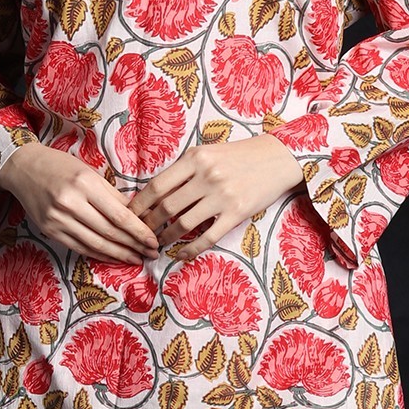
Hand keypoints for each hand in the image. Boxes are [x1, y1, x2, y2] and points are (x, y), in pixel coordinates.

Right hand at [0, 141, 160, 262]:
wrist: (24, 168)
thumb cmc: (60, 166)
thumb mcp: (89, 172)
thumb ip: (113, 195)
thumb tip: (138, 216)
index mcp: (85, 184)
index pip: (119, 215)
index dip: (139, 231)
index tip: (154, 240)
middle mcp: (70, 203)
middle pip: (109, 232)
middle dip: (134, 245)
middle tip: (151, 253)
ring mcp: (58, 219)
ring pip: (95, 244)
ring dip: (119, 255)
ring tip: (136, 259)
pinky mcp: (50, 231)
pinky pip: (80, 248)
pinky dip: (99, 254)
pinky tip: (114, 257)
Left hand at [128, 135, 305, 259]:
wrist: (279, 157)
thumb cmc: (239, 155)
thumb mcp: (208, 153)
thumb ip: (184, 170)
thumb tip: (154, 193)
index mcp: (195, 158)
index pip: (157, 185)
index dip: (139, 204)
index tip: (129, 216)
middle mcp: (206, 176)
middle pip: (166, 207)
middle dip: (148, 224)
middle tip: (140, 235)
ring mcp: (222, 195)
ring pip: (183, 224)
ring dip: (166, 237)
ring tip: (158, 244)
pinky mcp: (237, 212)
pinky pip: (208, 236)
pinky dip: (191, 248)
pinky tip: (182, 254)